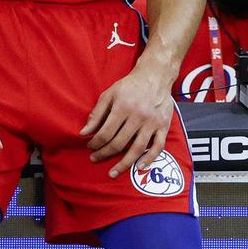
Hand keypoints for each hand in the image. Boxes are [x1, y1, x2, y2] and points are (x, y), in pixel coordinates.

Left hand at [80, 63, 173, 177]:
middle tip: (95, 158)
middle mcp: (138, 116)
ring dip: (124, 163)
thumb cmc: (130, 85)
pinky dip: (149, 159)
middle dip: (104, 153)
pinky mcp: (163, 126)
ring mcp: (152, 123)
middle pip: (119, 143)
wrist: (155, 76)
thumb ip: (96, 114)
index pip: (105, 132)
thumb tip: (84, 133)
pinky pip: (158, 147)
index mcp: (123, 107)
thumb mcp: (109, 94)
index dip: (95, 143)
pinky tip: (139, 167)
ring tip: (113, 172)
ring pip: (137, 149)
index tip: (90, 147)